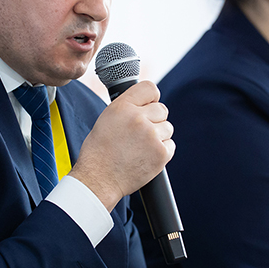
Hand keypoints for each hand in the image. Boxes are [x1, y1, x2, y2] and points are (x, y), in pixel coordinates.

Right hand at [71, 81, 173, 210]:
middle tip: (142, 134)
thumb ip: (127, 108)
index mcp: (122, 107)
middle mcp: (138, 118)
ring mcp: (151, 135)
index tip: (150, 105)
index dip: (151, 98)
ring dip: (159, 137)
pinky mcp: (161, 153)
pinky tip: (146, 157)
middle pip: (162, 109)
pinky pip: (170, 145)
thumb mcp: (106, 120)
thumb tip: (147, 103)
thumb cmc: (99, 152)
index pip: (149, 88)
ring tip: (141, 148)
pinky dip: (162, 152)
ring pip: (168, 128)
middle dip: (155, 120)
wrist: (98, 179)